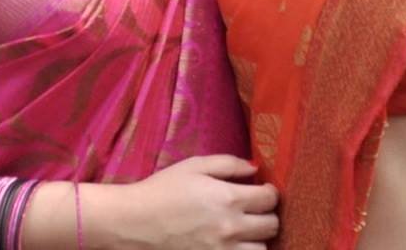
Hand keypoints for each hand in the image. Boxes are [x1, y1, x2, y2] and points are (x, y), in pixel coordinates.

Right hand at [122, 155, 277, 248]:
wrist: (134, 222)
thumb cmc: (163, 189)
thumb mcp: (195, 165)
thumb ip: (229, 164)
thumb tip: (255, 168)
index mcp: (228, 198)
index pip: (269, 198)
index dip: (270, 192)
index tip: (263, 190)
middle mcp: (230, 228)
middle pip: (271, 226)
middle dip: (267, 215)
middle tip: (255, 210)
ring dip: (256, 240)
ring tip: (244, 231)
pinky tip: (232, 244)